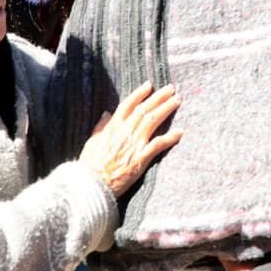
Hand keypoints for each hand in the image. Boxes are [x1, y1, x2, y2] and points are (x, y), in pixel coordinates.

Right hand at [78, 81, 182, 196]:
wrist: (92, 185)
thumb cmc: (90, 165)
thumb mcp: (92, 142)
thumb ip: (101, 127)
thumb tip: (107, 113)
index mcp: (112, 127)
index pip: (128, 105)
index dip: (139, 94)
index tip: (149, 86)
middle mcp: (124, 132)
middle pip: (144, 109)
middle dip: (158, 97)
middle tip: (171, 88)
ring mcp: (134, 144)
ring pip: (152, 121)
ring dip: (166, 109)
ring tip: (177, 100)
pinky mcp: (141, 159)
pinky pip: (158, 144)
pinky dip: (170, 137)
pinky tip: (180, 131)